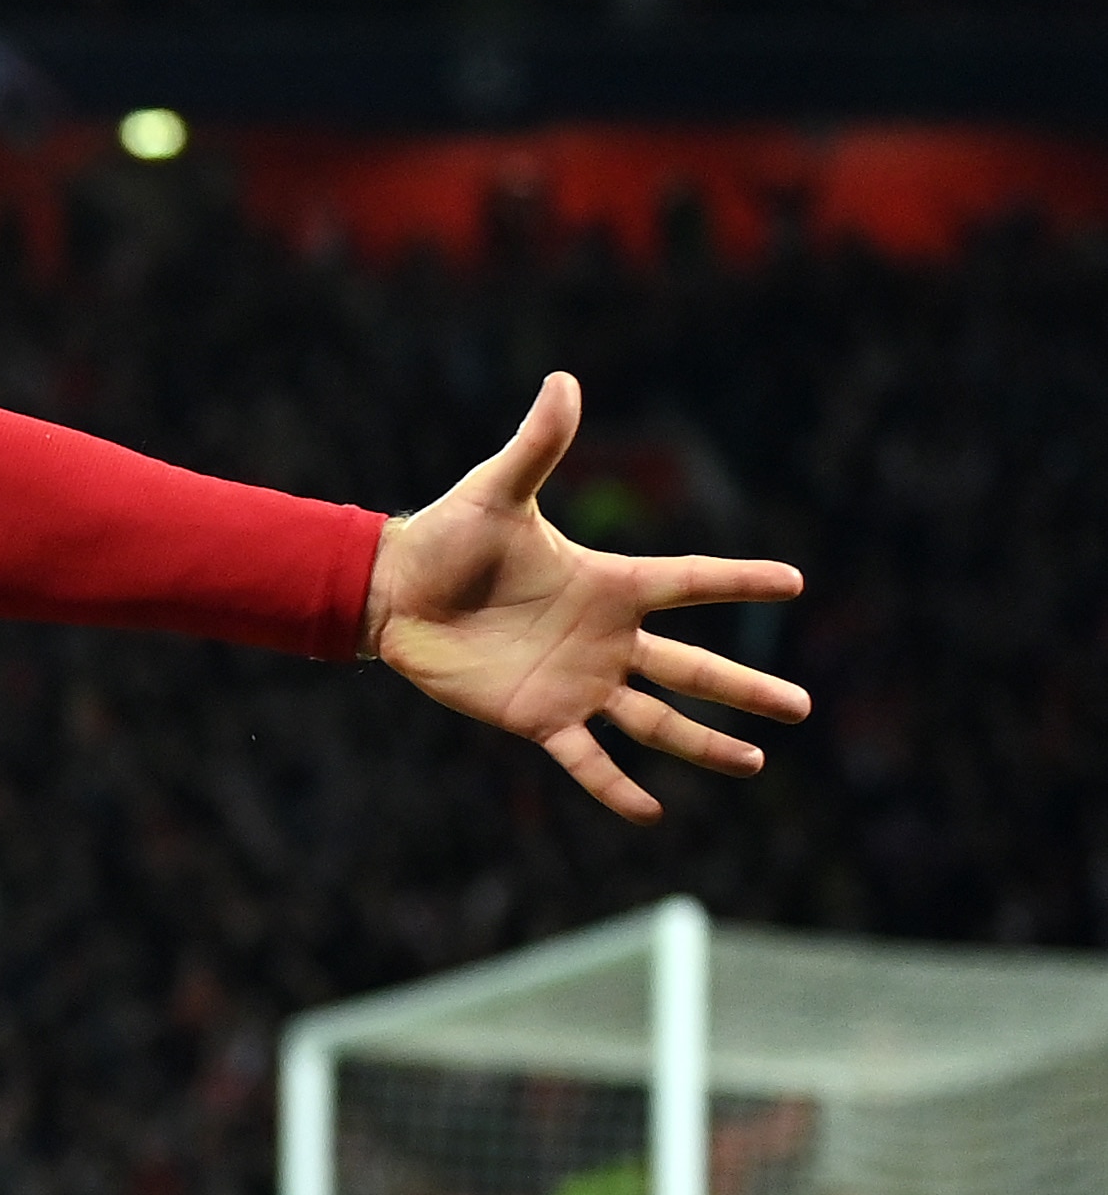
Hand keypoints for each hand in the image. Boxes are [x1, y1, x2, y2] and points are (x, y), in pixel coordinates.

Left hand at [365, 374, 809, 822]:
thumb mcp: (497, 491)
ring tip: (756, 764)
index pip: (689, 582)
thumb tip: (564, 381)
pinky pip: (587, 759)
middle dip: (746, 689)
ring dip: (705, 744)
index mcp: (608, 583)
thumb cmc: (446, 536)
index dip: (740, 582)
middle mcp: (605, 638)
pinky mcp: (539, 717)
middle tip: (803, 708)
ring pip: (656, 720)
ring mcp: (577, 682)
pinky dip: (616, 788)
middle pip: (692, 668)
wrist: (392, 592)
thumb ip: (538, 445)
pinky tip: (652, 813)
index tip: (795, 583)